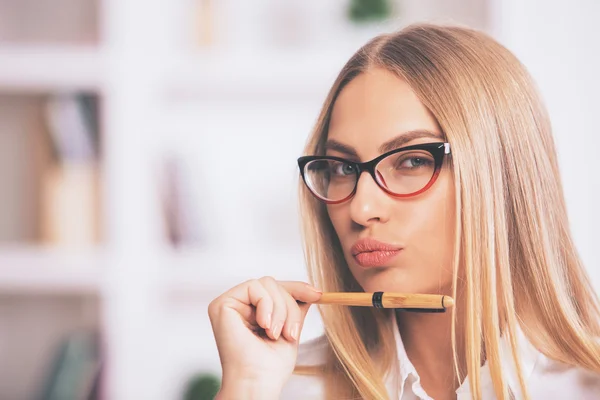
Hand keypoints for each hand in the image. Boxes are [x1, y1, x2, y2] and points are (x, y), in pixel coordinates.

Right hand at [208, 277, 321, 398]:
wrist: (257, 383)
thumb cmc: (270, 367)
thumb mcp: (290, 331)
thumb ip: (294, 310)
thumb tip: (310, 292)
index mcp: (251, 312)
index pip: (275, 289)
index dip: (297, 288)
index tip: (319, 295)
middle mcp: (238, 306)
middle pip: (273, 284)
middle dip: (289, 306)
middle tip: (291, 333)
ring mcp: (229, 304)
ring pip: (267, 283)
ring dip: (280, 310)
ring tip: (276, 334)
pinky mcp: (222, 304)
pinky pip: (254, 286)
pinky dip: (266, 305)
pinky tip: (264, 326)